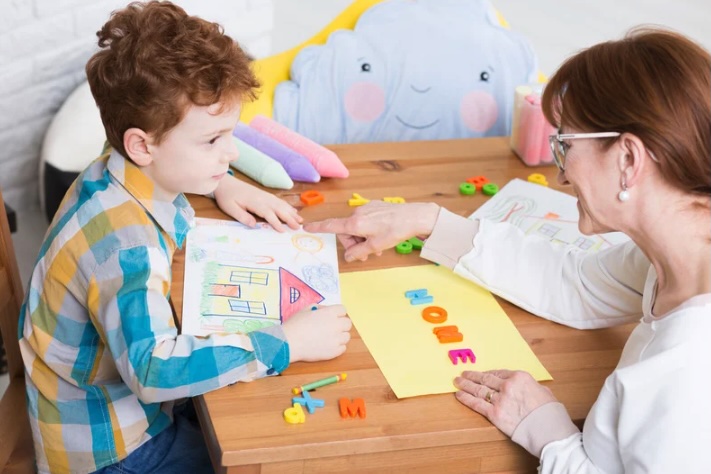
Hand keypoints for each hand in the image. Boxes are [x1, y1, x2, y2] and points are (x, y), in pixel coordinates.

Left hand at [213, 174, 301, 231]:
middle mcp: (263, 198)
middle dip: (289, 218)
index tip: (283, 231)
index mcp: (255, 202)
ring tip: (300, 220)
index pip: (268, 213)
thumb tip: (254, 225)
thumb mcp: (230, 208)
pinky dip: (288, 206)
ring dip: (291, 212)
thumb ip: (242, 216)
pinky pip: (279, 201)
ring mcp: (265, 196)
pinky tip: (293, 211)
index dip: (276, 222)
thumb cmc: (227, 197)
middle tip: (298, 227)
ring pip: (281, 204)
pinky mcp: (265, 195)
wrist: (227, 183)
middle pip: (279, 209)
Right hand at [282, 304, 351, 361]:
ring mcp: (336, 339)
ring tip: (328, 338)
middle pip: (348, 323)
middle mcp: (336, 325)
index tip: (330, 317)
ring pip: (346, 337)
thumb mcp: (306, 309)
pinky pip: (343, 348)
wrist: (289, 343)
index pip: (343, 310)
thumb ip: (320, 308)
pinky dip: (337, 347)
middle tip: (331, 328)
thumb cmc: (295, 324)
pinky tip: (327, 346)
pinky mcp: (334, 352)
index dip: (337, 313)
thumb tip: (326, 311)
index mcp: (330, 313)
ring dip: (340, 336)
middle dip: (341, 324)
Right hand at [303, 201, 440, 261]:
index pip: (331, 225)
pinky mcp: (375, 207)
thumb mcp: (375, 246)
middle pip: (346, 231)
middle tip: (367, 255)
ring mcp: (366, 209)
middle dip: (354, 244)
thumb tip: (348, 257)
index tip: (306, 227)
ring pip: (357, 227)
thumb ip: (359, 252)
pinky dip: (369, 231)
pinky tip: (381, 236)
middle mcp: (357, 213)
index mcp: (354, 223)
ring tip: (377, 248)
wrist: (413, 217)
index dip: (318, 227)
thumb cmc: (395, 231)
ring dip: (363, 239)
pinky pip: (366, 221)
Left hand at [454, 370, 557, 435]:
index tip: (482, 374)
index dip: (488, 373)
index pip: (499, 372)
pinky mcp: (494, 414)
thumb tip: (528, 389)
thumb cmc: (550, 413)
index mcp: (520, 377)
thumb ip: (532, 387)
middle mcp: (507, 385)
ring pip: (478, 389)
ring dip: (466, 385)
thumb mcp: (544, 392)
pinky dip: (466, 399)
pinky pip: (477, 404)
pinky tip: (459, 395)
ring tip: (457, 382)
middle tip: (464, 374)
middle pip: (486, 379)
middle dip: (473, 376)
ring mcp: (499, 399)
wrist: (549, 431)